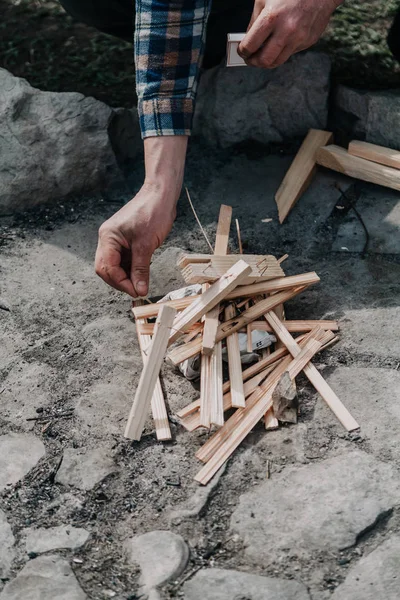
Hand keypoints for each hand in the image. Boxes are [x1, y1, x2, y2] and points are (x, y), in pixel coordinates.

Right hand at [95, 136, 187, 296]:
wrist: (161, 196)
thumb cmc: (152, 213)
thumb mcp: (147, 245)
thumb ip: (141, 269)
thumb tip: (139, 290)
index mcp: (108, 237)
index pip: (106, 267)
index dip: (121, 282)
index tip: (136, 291)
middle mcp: (108, 239)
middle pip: (106, 269)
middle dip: (120, 282)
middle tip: (137, 290)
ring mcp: (116, 241)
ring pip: (115, 267)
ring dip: (126, 277)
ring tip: (140, 284)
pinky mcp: (126, 242)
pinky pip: (125, 261)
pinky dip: (132, 270)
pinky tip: (141, 276)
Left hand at [238, 0, 341, 68]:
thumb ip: (254, 20)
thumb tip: (248, 39)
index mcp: (271, 17)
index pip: (250, 46)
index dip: (242, 51)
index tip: (242, 51)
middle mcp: (286, 30)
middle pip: (264, 60)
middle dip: (253, 62)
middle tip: (250, 59)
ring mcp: (298, 38)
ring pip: (278, 61)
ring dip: (267, 61)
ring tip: (263, 55)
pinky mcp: (308, 41)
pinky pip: (290, 53)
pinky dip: (282, 51)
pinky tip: (280, 42)